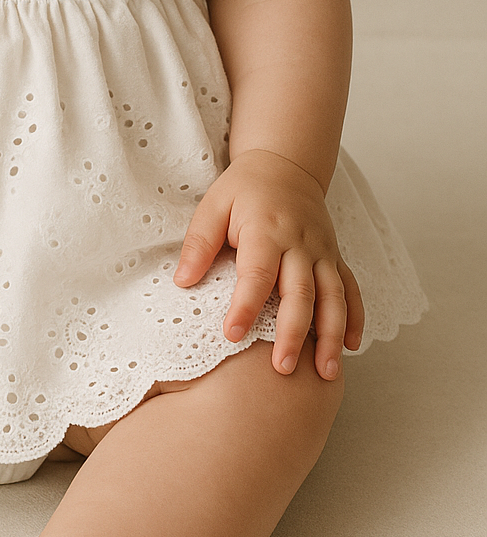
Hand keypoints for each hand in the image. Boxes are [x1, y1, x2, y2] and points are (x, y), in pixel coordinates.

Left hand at [173, 148, 363, 379]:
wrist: (285, 163)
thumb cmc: (244, 188)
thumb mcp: (214, 205)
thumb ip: (199, 243)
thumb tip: (182, 281)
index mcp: (266, 229)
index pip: (257, 274)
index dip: (245, 306)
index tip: (231, 335)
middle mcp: (300, 243)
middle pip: (301, 293)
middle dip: (294, 334)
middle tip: (282, 369)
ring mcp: (323, 252)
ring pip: (333, 297)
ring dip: (331, 336)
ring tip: (326, 373)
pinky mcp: (335, 257)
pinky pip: (350, 289)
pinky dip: (354, 318)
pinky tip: (351, 345)